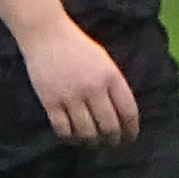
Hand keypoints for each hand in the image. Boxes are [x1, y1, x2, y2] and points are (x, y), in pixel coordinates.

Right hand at [20, 18, 141, 142]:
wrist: (46, 34)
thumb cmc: (77, 46)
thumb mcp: (104, 61)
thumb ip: (113, 84)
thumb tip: (120, 113)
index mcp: (111, 77)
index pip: (128, 111)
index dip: (131, 129)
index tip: (130, 137)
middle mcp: (93, 88)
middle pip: (109, 126)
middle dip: (113, 139)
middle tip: (112, 143)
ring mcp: (71, 96)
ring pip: (87, 132)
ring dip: (92, 140)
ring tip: (92, 141)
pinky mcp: (51, 101)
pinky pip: (63, 129)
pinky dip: (70, 137)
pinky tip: (72, 136)